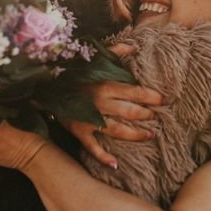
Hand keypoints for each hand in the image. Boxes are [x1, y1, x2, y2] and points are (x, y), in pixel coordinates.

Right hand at [63, 43, 164, 167]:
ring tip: (150, 136)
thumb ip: (114, 51)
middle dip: (148, 115)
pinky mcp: (79, 131)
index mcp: (106, 84)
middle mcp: (100, 103)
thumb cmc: (73, 71)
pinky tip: (116, 164)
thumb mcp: (93, 57)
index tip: (165, 100)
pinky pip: (93, 147)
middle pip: (131, 112)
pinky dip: (103, 157)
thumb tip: (134, 46)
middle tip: (158, 118)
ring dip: (136, 135)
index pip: (136, 91)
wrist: (45, 86)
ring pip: (119, 130)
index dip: (152, 96)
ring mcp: (90, 119)